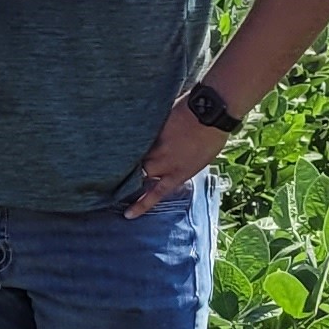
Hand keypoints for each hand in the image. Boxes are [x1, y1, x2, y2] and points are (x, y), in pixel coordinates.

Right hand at [125, 102, 230, 217]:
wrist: (210, 114)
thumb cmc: (211, 139)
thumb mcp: (198, 162)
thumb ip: (179, 169)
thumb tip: (167, 171)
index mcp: (177, 174)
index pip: (154, 195)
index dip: (139, 205)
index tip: (127, 215)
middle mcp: (163, 164)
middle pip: (138, 175)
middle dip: (130, 179)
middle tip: (119, 179)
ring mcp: (155, 146)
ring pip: (135, 157)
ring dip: (129, 159)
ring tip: (117, 159)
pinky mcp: (151, 130)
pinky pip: (138, 138)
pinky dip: (134, 139)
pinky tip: (129, 136)